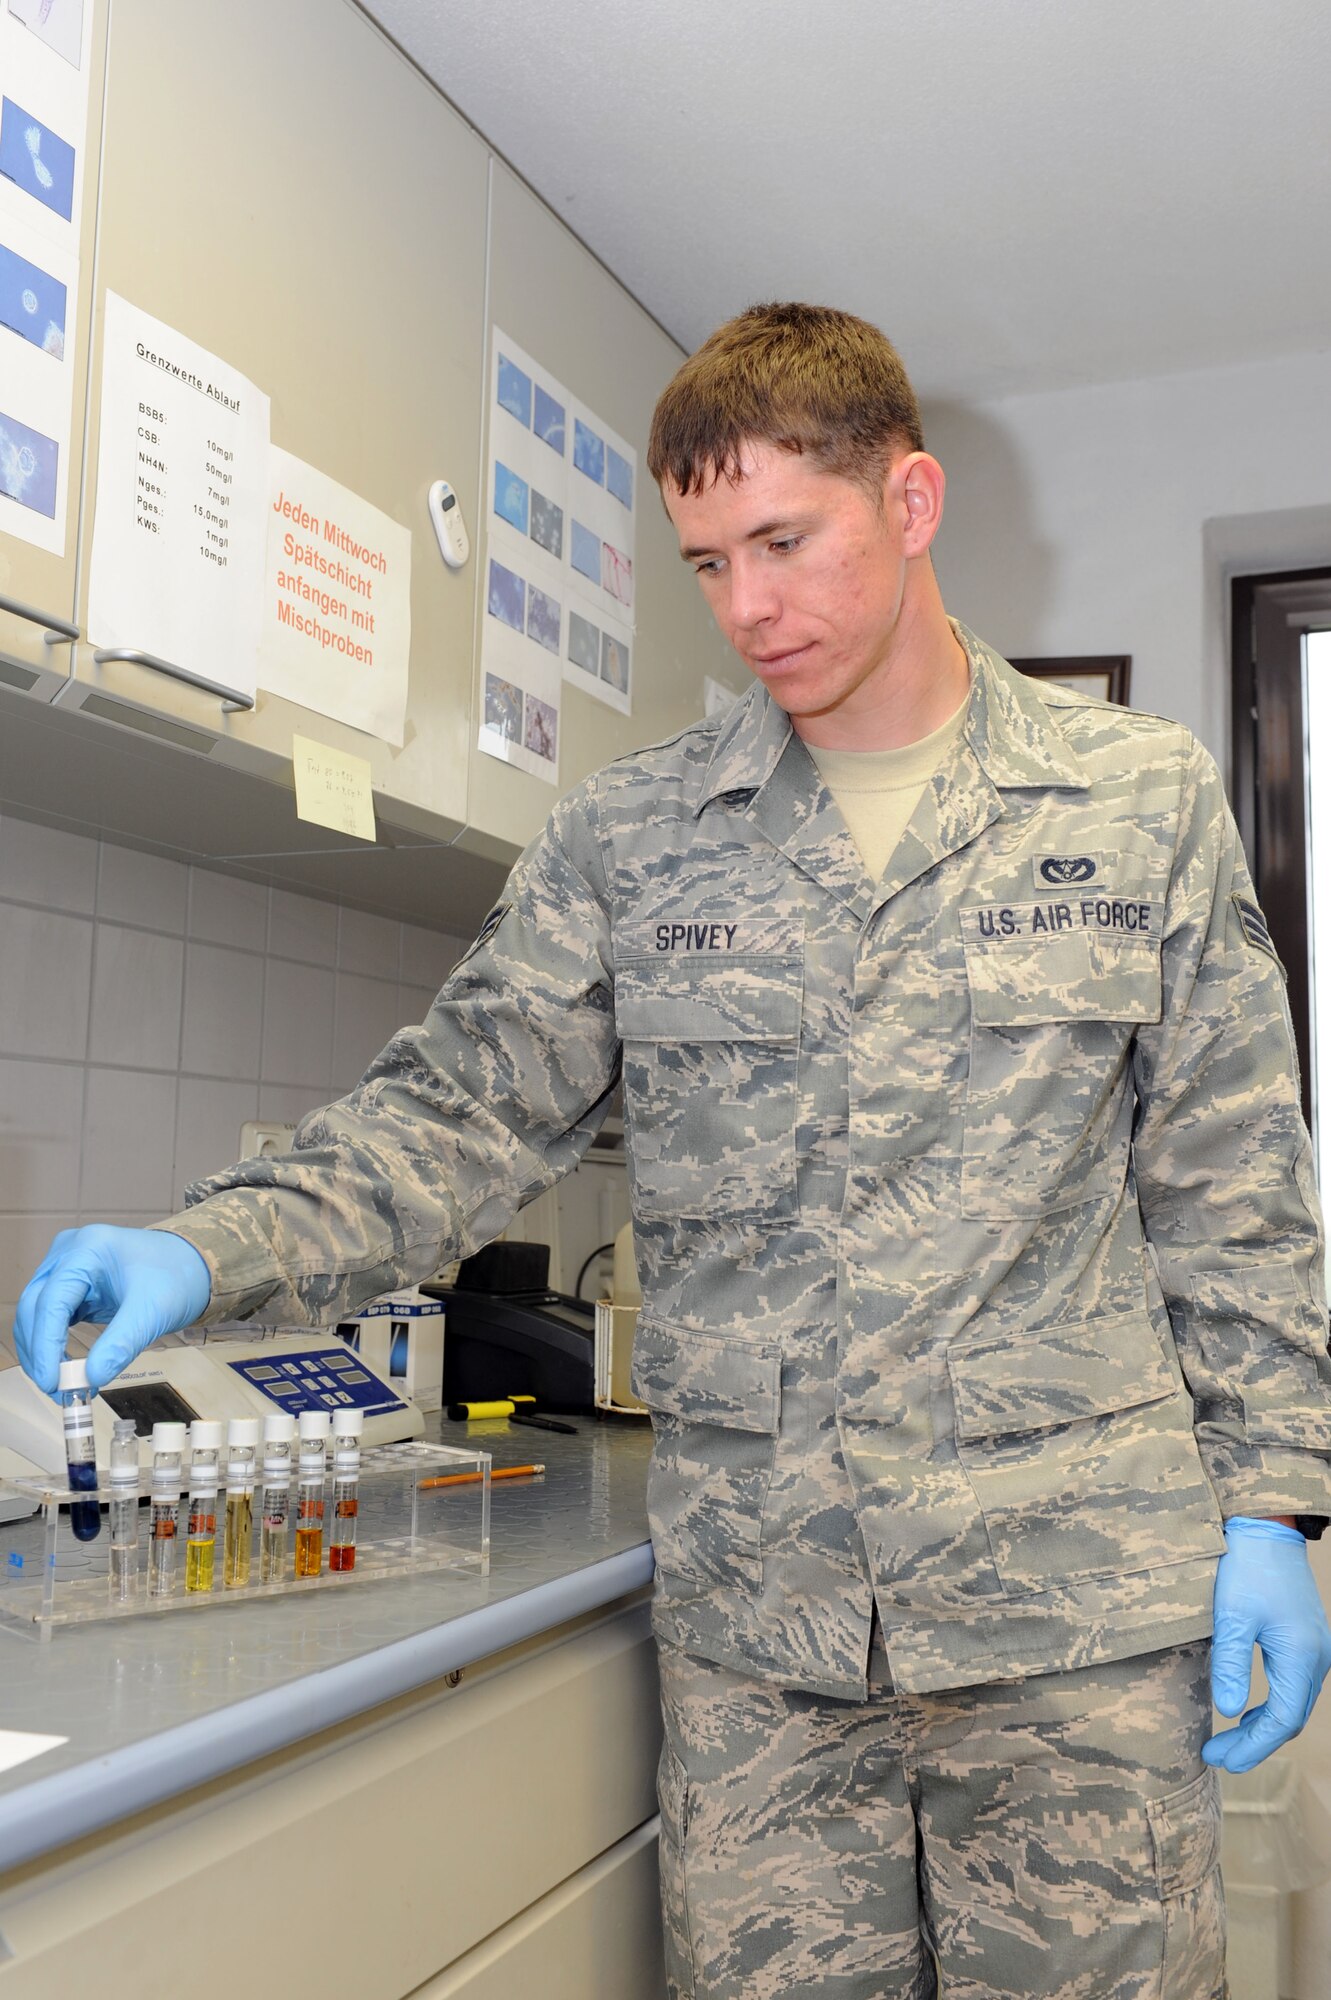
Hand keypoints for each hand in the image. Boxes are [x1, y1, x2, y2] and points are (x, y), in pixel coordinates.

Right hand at [14, 1225, 211, 1394]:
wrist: (193, 1266)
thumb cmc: (177, 1275)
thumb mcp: (152, 1311)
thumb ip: (121, 1344)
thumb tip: (92, 1377)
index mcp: (89, 1248)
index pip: (52, 1300)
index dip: (45, 1344)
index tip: (51, 1380)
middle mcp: (70, 1252)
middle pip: (35, 1306)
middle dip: (39, 1351)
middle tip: (54, 1388)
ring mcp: (67, 1266)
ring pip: (36, 1313)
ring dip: (41, 1350)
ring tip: (59, 1384)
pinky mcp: (72, 1285)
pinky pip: (50, 1316)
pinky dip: (51, 1343)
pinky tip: (62, 1368)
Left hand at [1203, 1516, 1330, 1772]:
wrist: (1266, 1527)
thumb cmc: (1246, 1567)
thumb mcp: (1231, 1614)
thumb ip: (1230, 1663)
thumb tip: (1228, 1710)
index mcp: (1300, 1657)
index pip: (1280, 1722)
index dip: (1251, 1747)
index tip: (1219, 1760)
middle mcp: (1316, 1658)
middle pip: (1290, 1719)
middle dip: (1254, 1743)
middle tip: (1216, 1757)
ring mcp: (1315, 1650)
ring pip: (1293, 1705)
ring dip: (1262, 1728)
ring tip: (1226, 1742)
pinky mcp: (1305, 1640)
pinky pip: (1293, 1687)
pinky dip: (1271, 1707)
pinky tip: (1246, 1711)